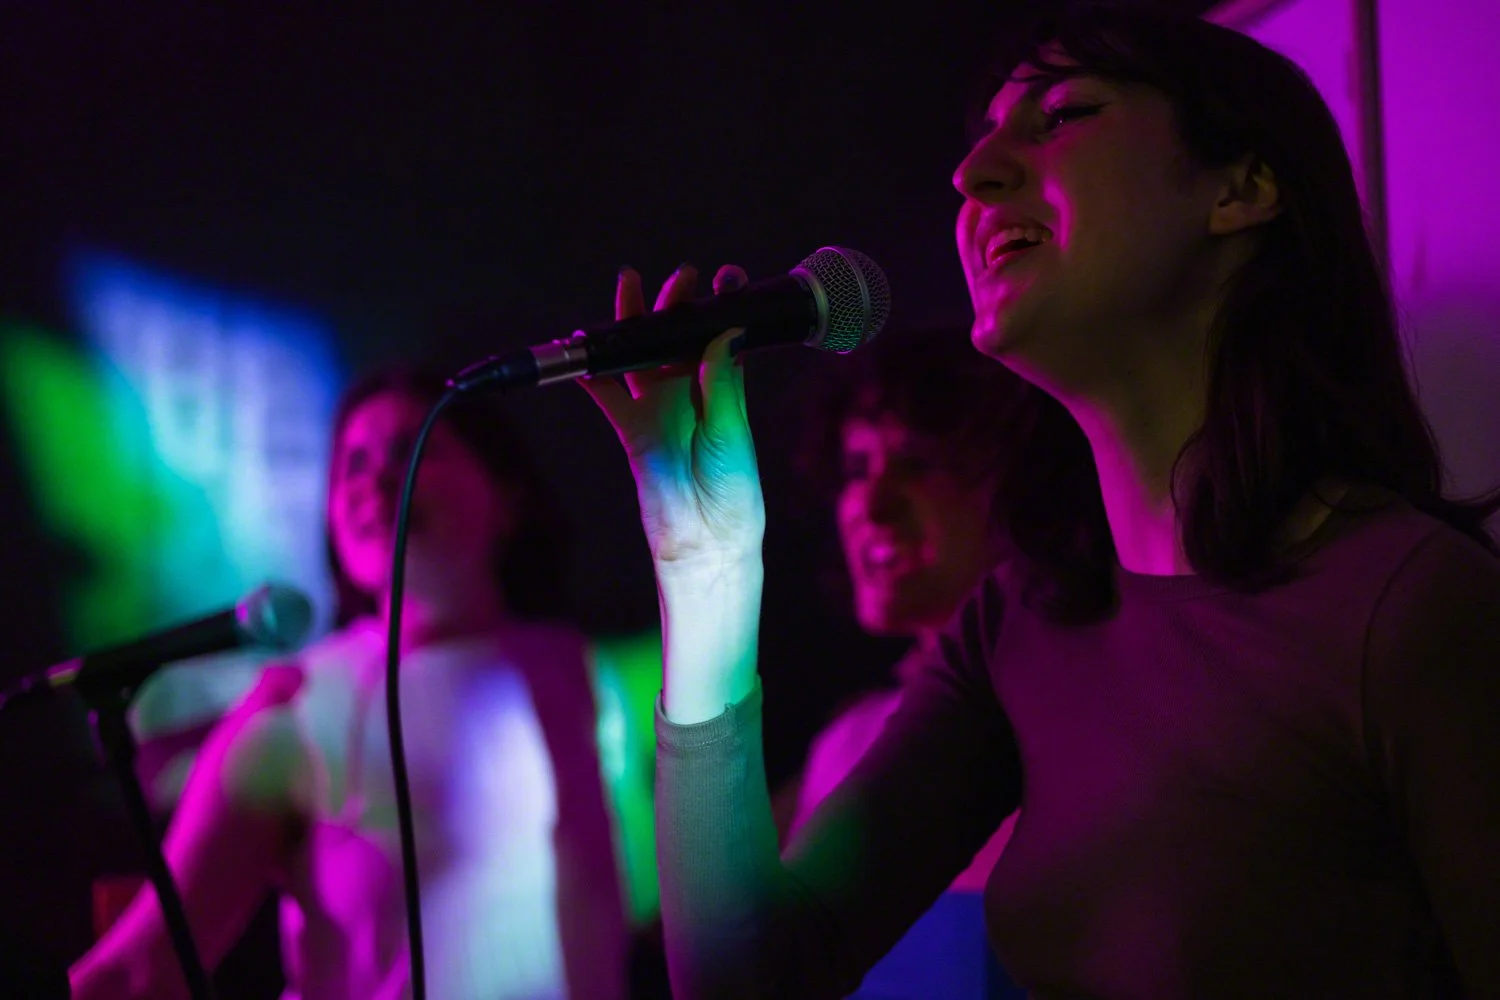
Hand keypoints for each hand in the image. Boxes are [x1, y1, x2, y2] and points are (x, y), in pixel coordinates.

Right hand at [581, 263, 764, 571]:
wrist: (706, 537)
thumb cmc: (732, 488)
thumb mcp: (730, 430)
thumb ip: (721, 381)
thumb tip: (724, 332)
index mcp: (724, 390)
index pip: (722, 338)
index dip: (723, 307)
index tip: (727, 277)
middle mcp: (690, 395)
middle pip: (677, 339)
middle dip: (676, 304)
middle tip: (682, 275)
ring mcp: (659, 409)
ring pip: (640, 355)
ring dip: (633, 323)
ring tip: (630, 284)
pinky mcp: (632, 429)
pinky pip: (607, 395)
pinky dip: (592, 374)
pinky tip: (581, 348)